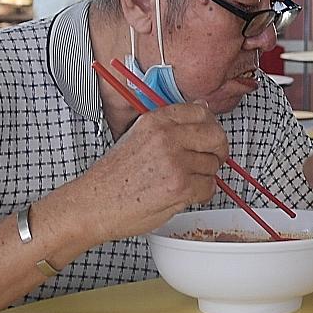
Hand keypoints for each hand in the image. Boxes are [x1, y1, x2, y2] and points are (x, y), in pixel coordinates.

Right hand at [68, 102, 229, 243]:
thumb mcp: (137, 136)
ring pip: (213, 165)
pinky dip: (200, 194)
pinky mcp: (180, 186)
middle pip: (215, 136)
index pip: (201, 111)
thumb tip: (202, 108)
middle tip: (211, 159)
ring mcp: (175, 161)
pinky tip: (183, 194)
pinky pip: (209, 187)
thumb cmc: (112, 177)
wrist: (94, 204)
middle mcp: (167, 137)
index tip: (209, 136)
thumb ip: (169, 124)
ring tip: (182, 181)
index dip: (211, 126)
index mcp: (156, 121)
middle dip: (218, 150)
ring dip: (204, 176)